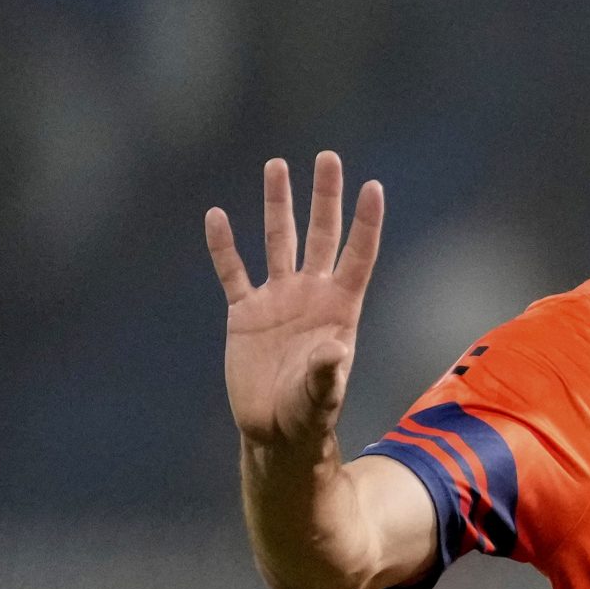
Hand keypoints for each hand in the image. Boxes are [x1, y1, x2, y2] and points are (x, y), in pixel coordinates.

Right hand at [204, 152, 384, 452]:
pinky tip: (217, 216)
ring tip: (277, 164)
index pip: (358, 255)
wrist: (274, 432)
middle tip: (328, 156)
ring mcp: (277, 300)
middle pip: (320, 234)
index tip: (372, 186)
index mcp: (340, 308)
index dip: (366, 222)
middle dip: (324, 196)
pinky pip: (233, 272)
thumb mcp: (321, 396)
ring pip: (277, 240)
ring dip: (278, 204)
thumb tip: (332, 351)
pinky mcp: (245, 313)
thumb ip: (327, 373)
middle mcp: (311, 295)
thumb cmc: (308, 416)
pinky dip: (224, 246)